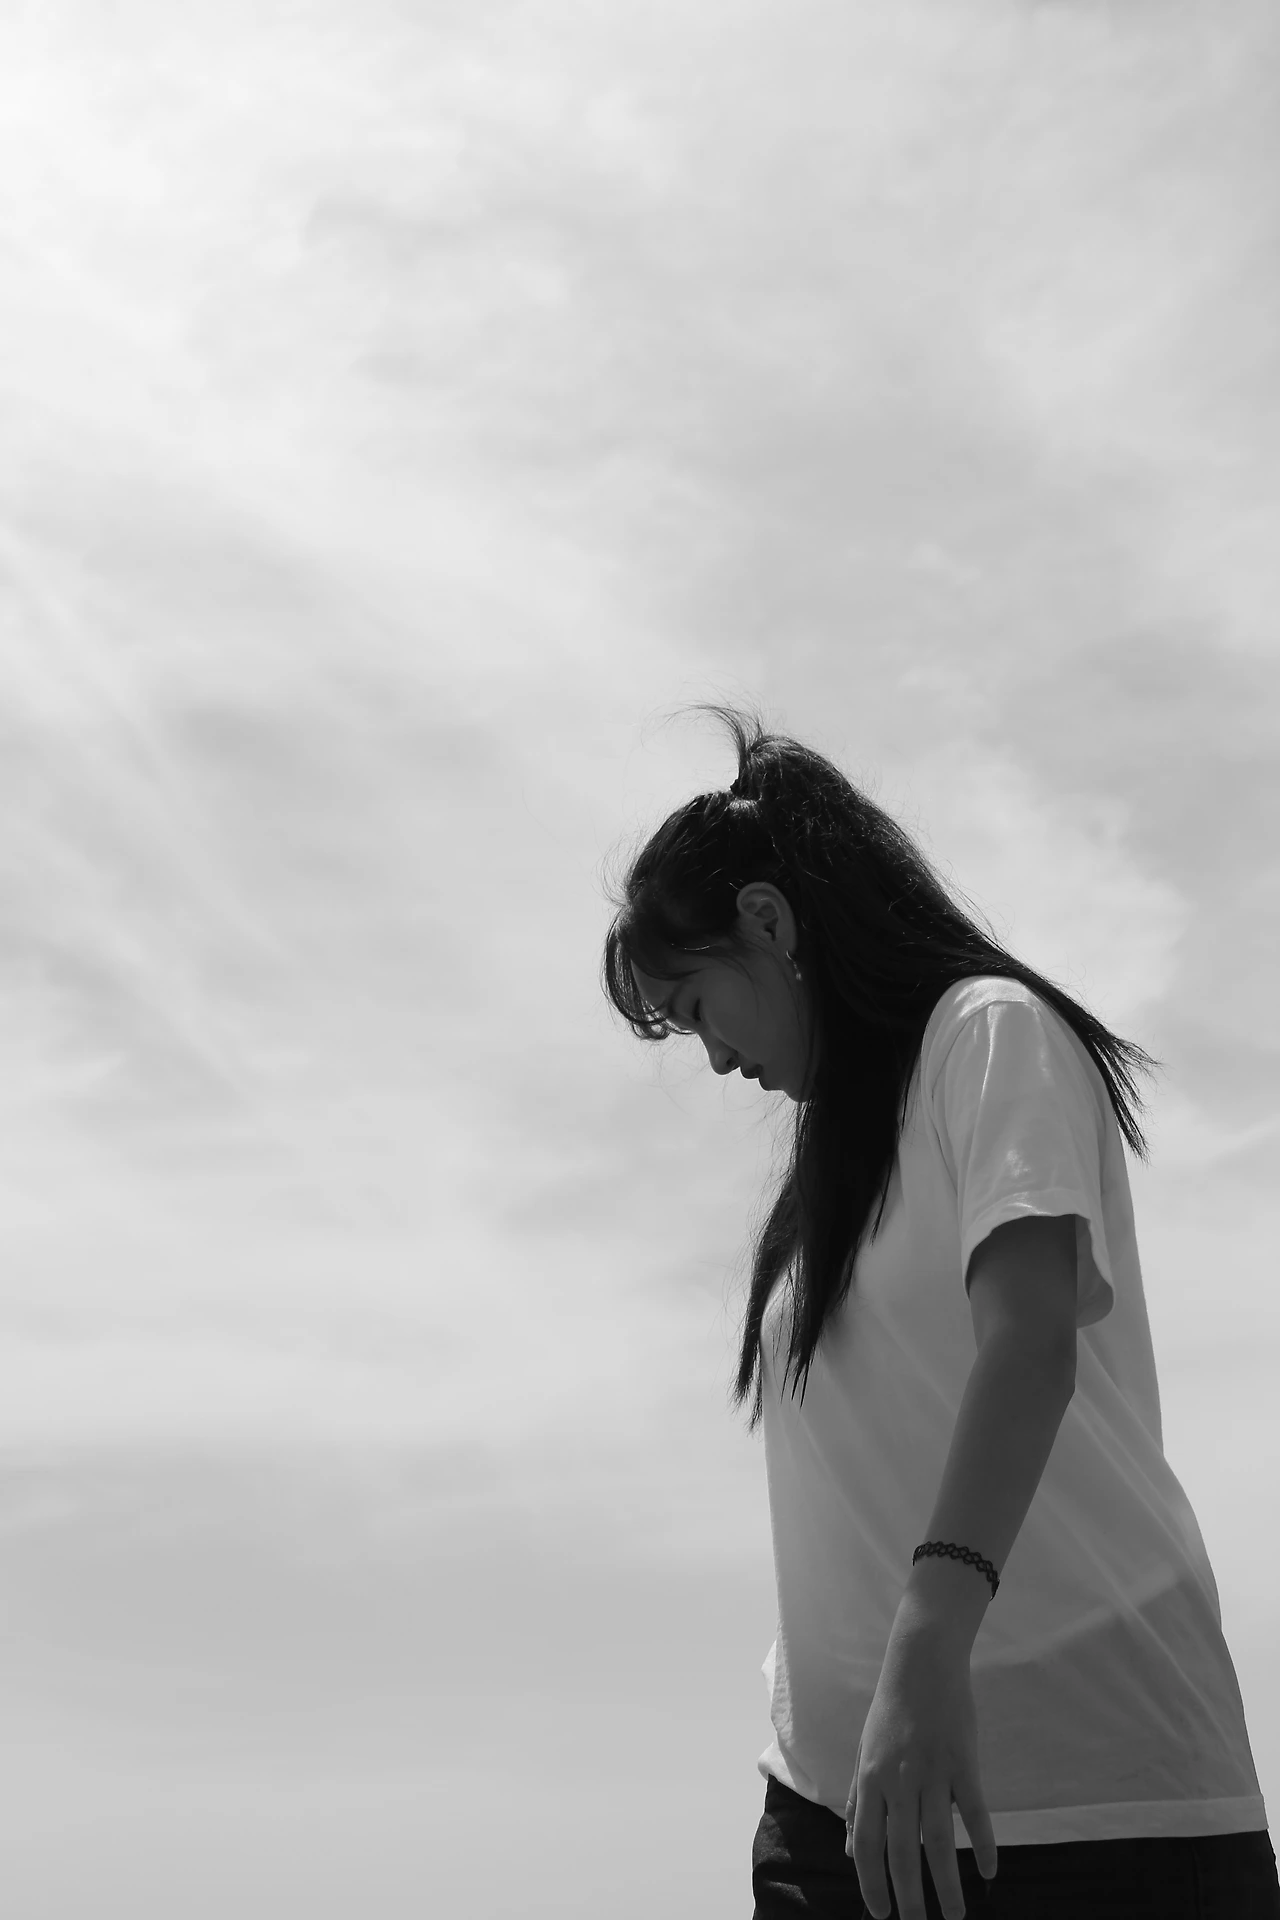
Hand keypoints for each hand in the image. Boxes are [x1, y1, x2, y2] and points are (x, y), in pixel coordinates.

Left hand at [845, 1632, 996, 1919]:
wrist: (921, 1663)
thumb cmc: (890, 1710)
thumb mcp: (864, 1753)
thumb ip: (860, 1803)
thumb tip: (852, 1852)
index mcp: (871, 1779)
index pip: (868, 1844)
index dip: (873, 1883)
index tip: (882, 1914)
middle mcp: (899, 1781)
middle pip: (903, 1851)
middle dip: (910, 1896)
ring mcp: (933, 1773)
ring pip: (940, 1841)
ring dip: (947, 1883)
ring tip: (954, 1916)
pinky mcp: (963, 1763)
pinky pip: (975, 1812)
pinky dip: (984, 1844)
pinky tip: (990, 1873)